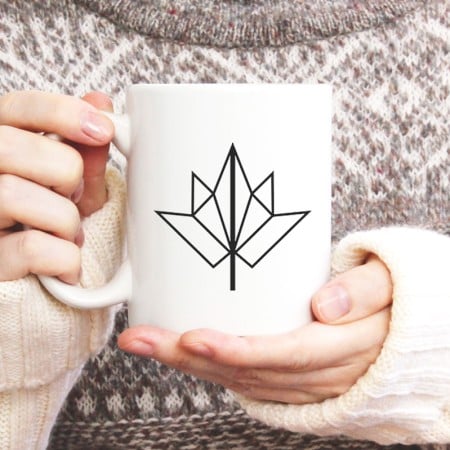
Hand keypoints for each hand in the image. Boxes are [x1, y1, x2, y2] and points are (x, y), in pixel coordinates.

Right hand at [0, 90, 113, 283]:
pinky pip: (31, 248)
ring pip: (13, 195)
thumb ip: (83, 149)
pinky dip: (65, 259)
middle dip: (65, 172)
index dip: (61, 111)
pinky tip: (67, 266)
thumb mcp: (72, 187)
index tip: (103, 129)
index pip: (15, 107)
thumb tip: (100, 103)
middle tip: (74, 196)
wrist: (38, 289)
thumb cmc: (52, 225)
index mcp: (0, 147)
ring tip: (69, 235)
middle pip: (12, 148)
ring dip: (64, 220)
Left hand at [118, 255, 392, 403]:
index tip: (192, 337)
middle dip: (186, 358)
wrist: (399, 341)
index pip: (279, 355)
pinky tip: (176, 353)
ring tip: (143, 342)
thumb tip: (324, 303)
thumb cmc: (392, 307)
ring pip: (234, 379)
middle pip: (242, 372)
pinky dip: (205, 368)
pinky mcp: (285, 378)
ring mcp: (296, 382)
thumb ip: (364, 290)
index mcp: (339, 349)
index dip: (235, 351)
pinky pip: (241, 379)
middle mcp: (312, 374)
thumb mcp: (391, 287)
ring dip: (185, 364)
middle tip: (138, 339)